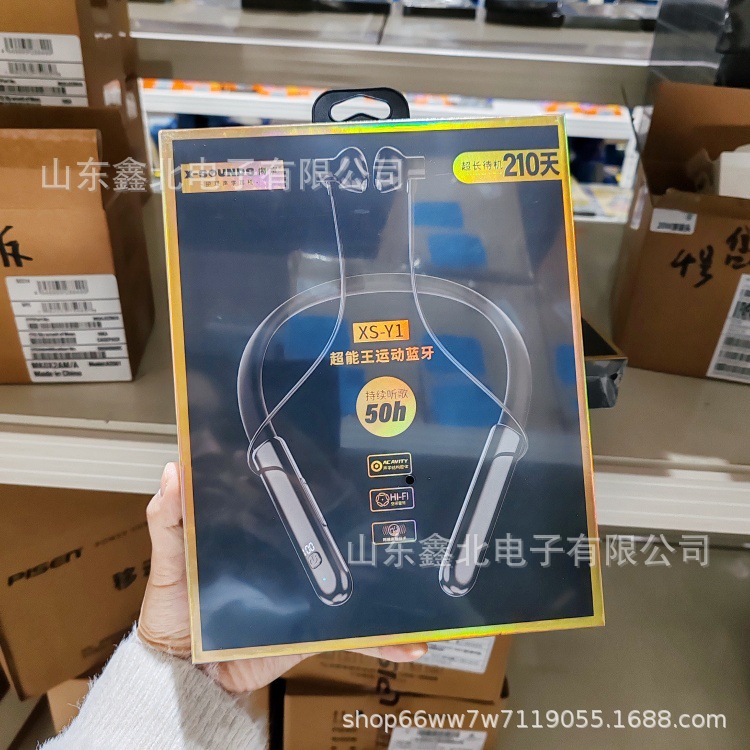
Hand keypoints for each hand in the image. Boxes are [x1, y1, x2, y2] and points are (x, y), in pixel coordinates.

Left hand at [138, 463, 426, 692]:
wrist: (186, 676)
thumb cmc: (172, 614)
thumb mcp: (168, 561)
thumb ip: (169, 519)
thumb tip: (175, 470)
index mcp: (254, 532)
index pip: (286, 497)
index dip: (310, 477)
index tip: (339, 453)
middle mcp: (285, 556)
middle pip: (330, 534)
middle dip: (367, 522)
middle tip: (398, 503)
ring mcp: (304, 591)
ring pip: (351, 579)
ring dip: (386, 579)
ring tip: (418, 569)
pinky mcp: (314, 627)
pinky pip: (353, 633)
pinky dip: (383, 640)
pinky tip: (412, 643)